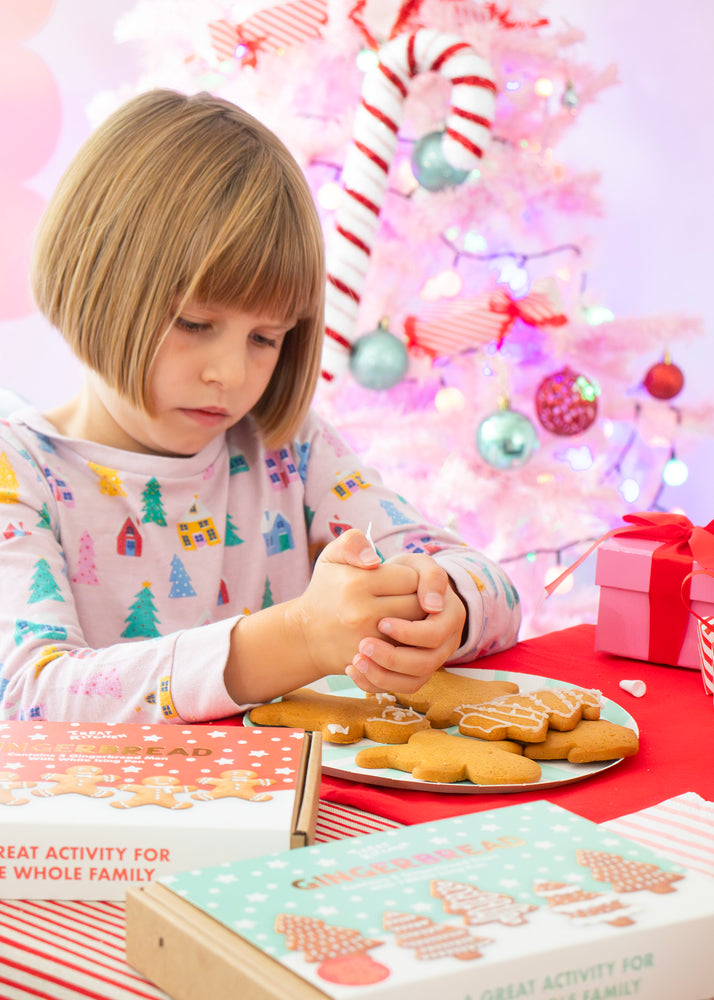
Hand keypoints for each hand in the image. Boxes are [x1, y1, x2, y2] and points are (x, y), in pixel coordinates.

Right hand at [288, 529, 423, 676]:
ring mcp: (366, 640)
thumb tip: (374, 560)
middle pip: (419, 605)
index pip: (412, 578)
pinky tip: (397, 636)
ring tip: (403, 615)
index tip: (399, 581)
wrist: (305, 636)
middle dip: (418, 600)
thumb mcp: (332, 556)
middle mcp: (361, 612)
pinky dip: (407, 644)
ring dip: (416, 623)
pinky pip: (406, 652)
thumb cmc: (326, 590)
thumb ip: (353, 542)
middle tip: (404, 598)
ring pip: (417, 630)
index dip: (411, 578)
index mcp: (357, 582)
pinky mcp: (370, 662)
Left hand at [346, 552, 466, 694]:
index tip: (381, 622)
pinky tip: (355, 670)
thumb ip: (414, 567)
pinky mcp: (416, 671)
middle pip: (428, 660)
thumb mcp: (408, 562)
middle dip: (394, 657)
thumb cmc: (396, 574)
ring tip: (356, 660)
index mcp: (450, 611)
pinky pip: (403, 687)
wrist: (388, 593)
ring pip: (416, 679)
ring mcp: (433, 657)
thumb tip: (422, 597)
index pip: (435, 632)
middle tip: (363, 645)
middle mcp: (447, 638)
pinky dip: (378, 683)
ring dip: (384, 673)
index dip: (408, 632)